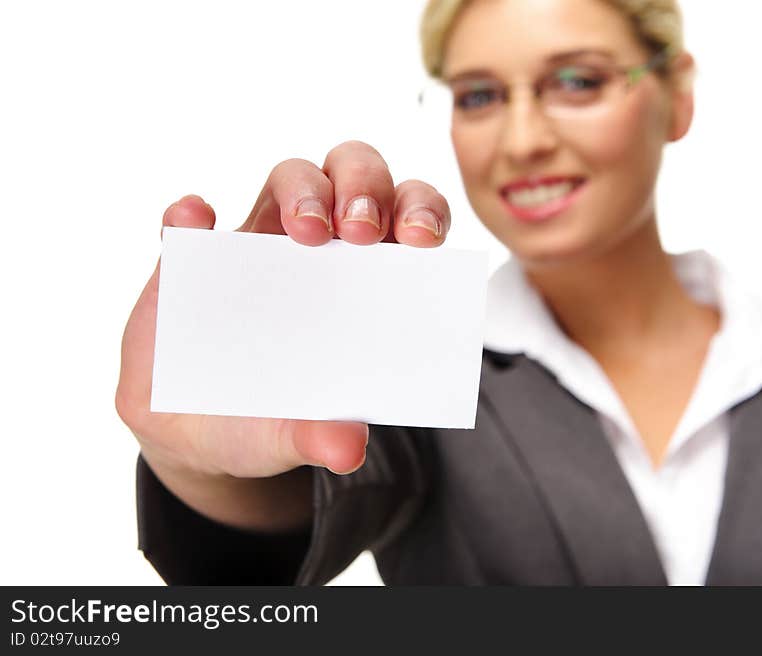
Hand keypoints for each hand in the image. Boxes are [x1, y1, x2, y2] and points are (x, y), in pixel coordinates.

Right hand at [116, 141, 450, 480]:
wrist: (197, 432)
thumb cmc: (268, 417)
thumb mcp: (296, 433)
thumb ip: (321, 436)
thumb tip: (348, 447)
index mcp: (365, 279)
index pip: (408, 219)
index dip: (422, 213)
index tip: (421, 243)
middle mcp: (319, 247)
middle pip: (355, 177)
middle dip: (365, 188)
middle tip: (361, 232)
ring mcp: (255, 243)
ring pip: (290, 178)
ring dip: (302, 189)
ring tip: (306, 230)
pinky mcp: (190, 257)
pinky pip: (187, 219)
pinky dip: (190, 214)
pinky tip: (196, 222)